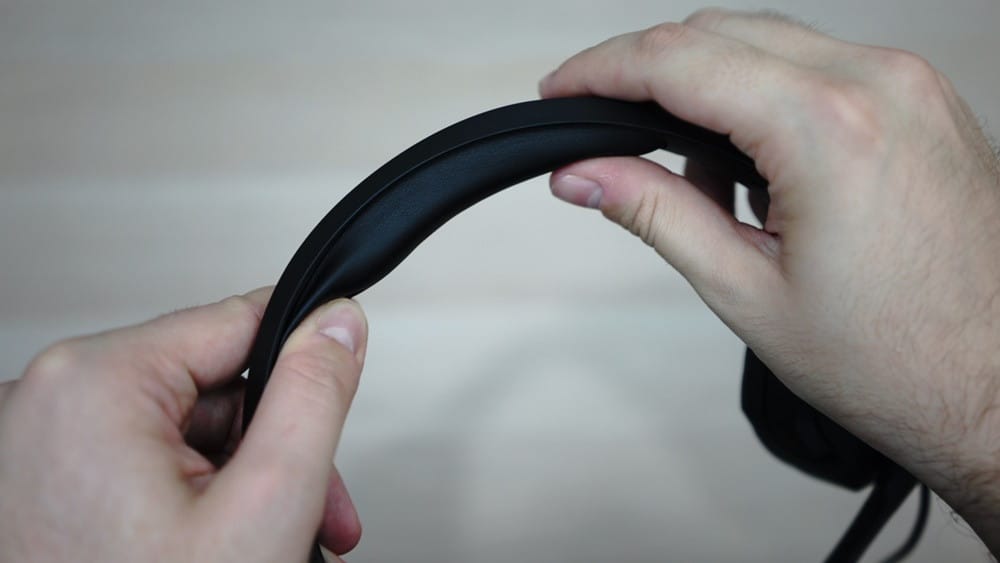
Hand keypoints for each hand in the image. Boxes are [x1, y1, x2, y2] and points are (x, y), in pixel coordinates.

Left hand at [0, 289, 367, 561]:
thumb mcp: (264, 508)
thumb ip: (313, 399)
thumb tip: (338, 325)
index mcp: (92, 384)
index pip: (235, 320)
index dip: (302, 360)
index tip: (337, 385)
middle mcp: (45, 404)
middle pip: (210, 385)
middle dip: (272, 448)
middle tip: (312, 512)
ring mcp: (34, 448)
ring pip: (180, 428)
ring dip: (236, 480)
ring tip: (265, 544)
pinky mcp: (40, 484)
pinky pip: (140, 460)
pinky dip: (189, 498)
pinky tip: (214, 547)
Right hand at [541, 8, 999, 549]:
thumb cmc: (893, 359)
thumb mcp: (746, 290)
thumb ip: (655, 212)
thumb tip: (581, 172)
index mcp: (828, 128)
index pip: (680, 60)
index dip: (601, 68)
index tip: (561, 90)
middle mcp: (878, 84)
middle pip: (719, 31)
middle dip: (644, 68)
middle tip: (600, 123)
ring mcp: (910, 86)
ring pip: (768, 40)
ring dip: (704, 84)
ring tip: (688, 173)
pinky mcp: (923, 101)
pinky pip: (818, 65)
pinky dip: (761, 93)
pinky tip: (748, 163)